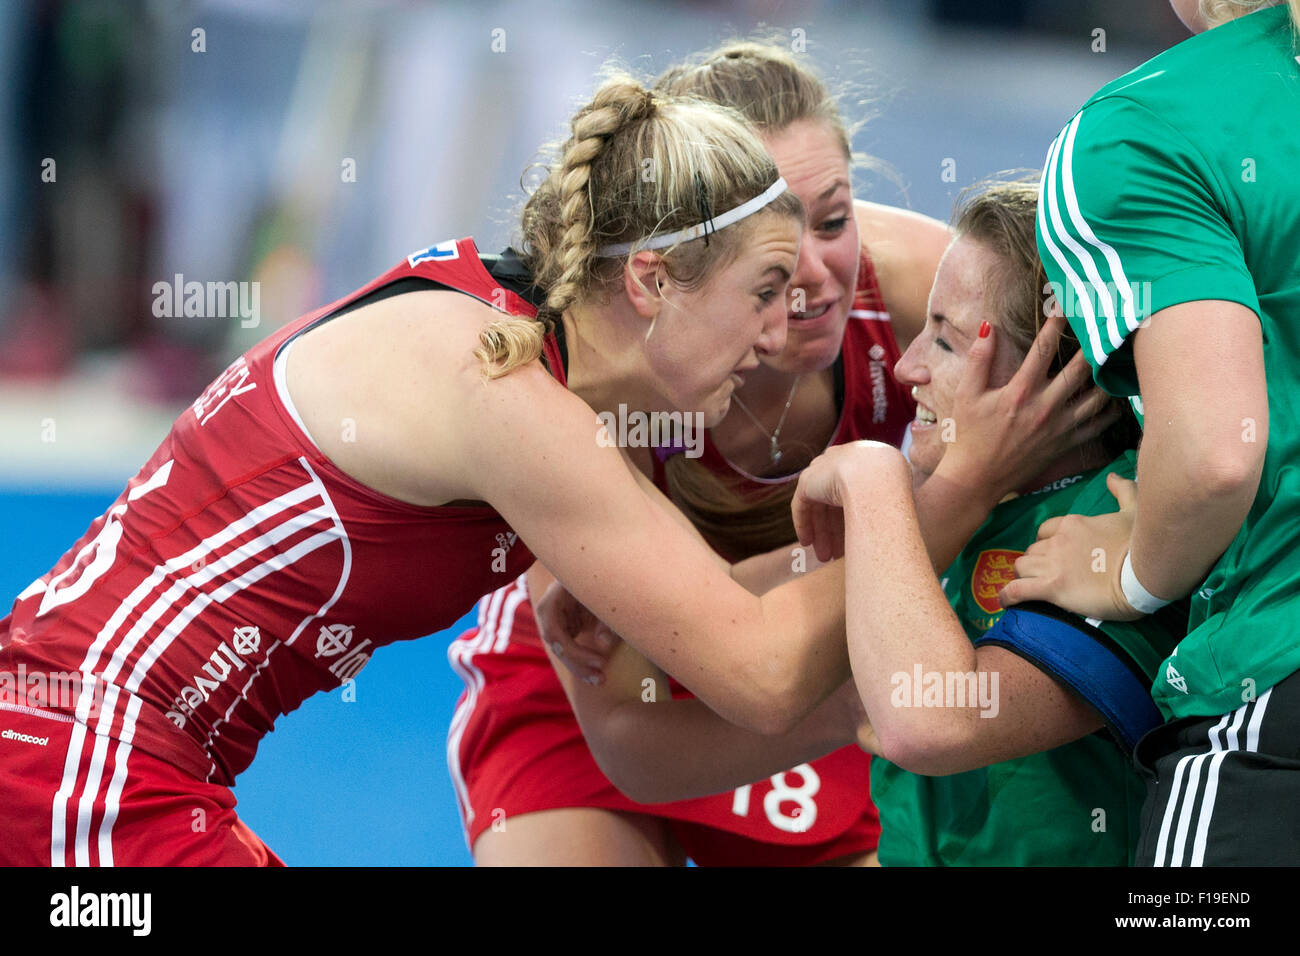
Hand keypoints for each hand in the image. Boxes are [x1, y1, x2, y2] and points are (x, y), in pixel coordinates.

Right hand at [534, 579, 621, 683]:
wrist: (606, 568)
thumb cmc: (608, 578)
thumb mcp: (611, 595)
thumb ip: (609, 618)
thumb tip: (603, 644)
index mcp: (557, 593)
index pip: (553, 628)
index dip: (573, 649)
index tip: (601, 660)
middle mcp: (552, 607)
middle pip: (556, 642)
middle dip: (577, 663)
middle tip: (601, 677)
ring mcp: (557, 617)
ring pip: (561, 649)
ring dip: (580, 667)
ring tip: (601, 680)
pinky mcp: (566, 626)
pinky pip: (569, 648)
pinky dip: (582, 662)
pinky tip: (597, 676)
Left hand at [792, 441, 909, 561]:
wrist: (878, 481)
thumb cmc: (896, 493)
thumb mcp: (895, 496)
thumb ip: (884, 503)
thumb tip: (884, 523)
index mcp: (867, 459)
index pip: (854, 491)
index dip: (853, 517)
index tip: (855, 539)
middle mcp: (843, 459)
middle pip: (835, 500)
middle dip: (835, 529)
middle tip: (835, 553)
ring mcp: (825, 467)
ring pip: (819, 504)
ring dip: (822, 532)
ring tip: (824, 557)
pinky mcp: (808, 479)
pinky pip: (802, 504)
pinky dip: (804, 524)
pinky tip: (807, 542)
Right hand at [939, 311, 1120, 500]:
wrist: (975, 479)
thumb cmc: (967, 436)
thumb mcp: (966, 395)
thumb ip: (978, 360)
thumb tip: (988, 327)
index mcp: (1020, 392)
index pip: (1044, 349)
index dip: (1057, 323)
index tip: (1066, 306)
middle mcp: (1045, 407)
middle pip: (1081, 369)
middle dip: (1092, 344)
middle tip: (1102, 326)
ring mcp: (1058, 428)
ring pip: (1097, 397)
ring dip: (1106, 376)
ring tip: (1113, 358)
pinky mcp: (1064, 444)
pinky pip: (1096, 426)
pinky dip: (1109, 410)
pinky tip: (1115, 398)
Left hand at [998, 472, 1142, 620]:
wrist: (1144, 573)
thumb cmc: (1141, 543)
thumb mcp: (1134, 510)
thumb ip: (1123, 491)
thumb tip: (1112, 477)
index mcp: (1073, 524)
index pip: (1045, 531)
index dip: (1045, 543)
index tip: (1053, 555)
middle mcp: (1057, 541)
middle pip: (1032, 550)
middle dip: (1036, 561)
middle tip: (1047, 575)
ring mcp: (1052, 564)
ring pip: (1021, 566)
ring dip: (1023, 576)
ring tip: (1031, 587)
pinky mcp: (1051, 587)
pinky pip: (1017, 590)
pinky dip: (1008, 596)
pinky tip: (1006, 601)